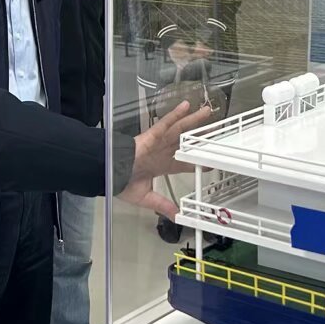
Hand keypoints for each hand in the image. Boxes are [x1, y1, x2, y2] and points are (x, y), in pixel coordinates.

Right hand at [120, 101, 212, 218]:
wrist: (108, 172)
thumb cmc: (120, 182)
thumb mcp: (145, 197)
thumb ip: (162, 205)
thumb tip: (176, 217)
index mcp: (161, 166)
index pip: (184, 163)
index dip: (197, 162)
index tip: (211, 161)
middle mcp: (162, 152)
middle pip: (186, 143)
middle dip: (201, 137)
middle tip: (216, 130)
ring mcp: (158, 142)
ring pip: (180, 130)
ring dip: (194, 121)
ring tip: (207, 111)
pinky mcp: (152, 135)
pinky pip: (165, 123)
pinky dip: (176, 114)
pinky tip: (186, 106)